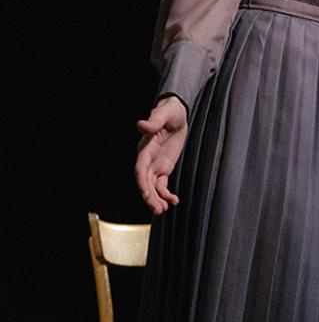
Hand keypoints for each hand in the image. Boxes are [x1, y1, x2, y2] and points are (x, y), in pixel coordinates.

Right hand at [135, 95, 188, 214]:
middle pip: (145, 181)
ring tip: (163, 210)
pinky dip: (166, 193)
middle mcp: (147, 159)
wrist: (176, 113)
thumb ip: (154, 121)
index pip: (140, 168)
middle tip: (158, 210)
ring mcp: (155, 164)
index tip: (146, 194)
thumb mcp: (164, 114)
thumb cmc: (169, 111)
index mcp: (145, 148)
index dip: (142, 182)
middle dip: (149, 196)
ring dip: (156, 199)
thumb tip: (141, 124)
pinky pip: (162, 184)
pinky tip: (173, 201)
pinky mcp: (163, 167)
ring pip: (152, 186)